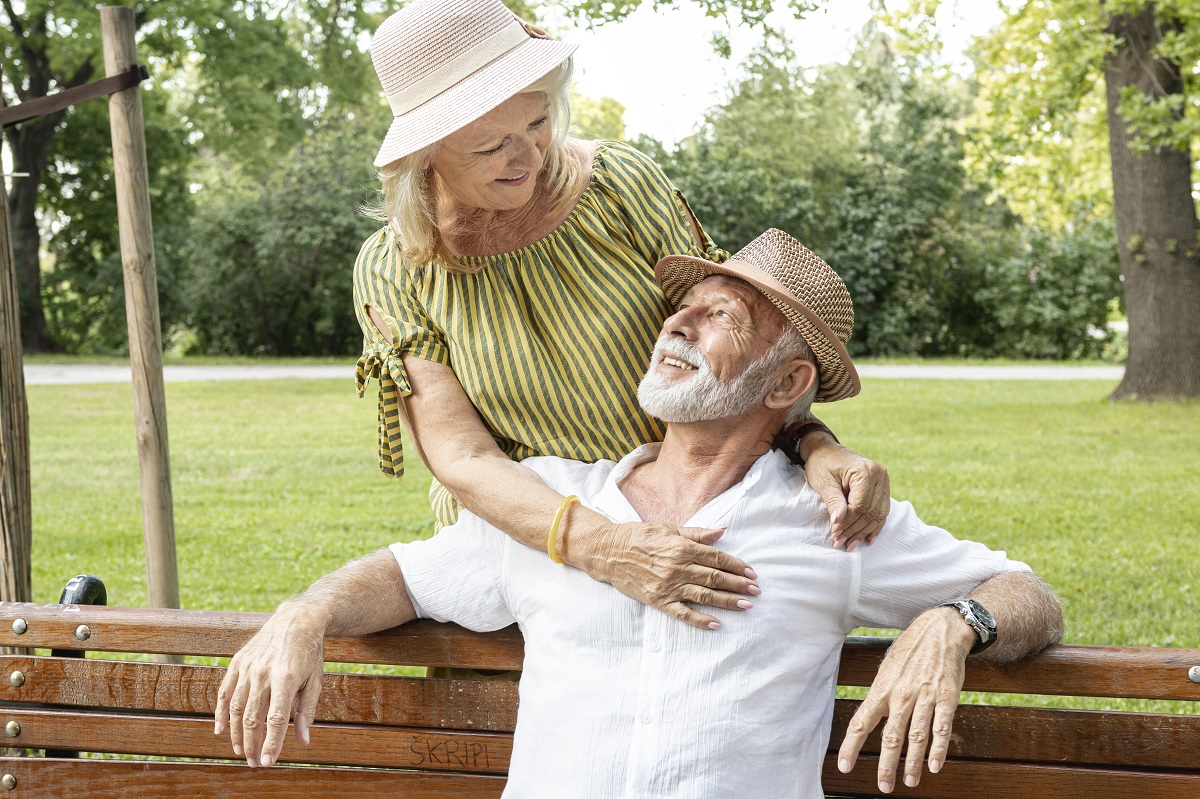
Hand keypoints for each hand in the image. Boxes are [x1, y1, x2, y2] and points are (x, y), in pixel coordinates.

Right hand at [214, 604, 325, 766]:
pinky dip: (220, 713)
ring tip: (241, 751)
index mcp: (285, 679)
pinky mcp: (237, 662)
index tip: (268, 762)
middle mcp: (263, 673)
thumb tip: (303, 741)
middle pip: (252, 719)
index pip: (275, 720)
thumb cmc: (309, 653)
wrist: (297, 619)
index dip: (271, 744)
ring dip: (236, 734)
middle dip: (253, 745)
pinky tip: (219, 730)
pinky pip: (224, 692)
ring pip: (235, 709)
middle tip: (255, 762)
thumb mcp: (315, 681)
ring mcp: (247, 667)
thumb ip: (307, 712)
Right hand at [571, 521, 759, 629]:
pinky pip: (683, 613)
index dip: (736, 565)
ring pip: (704, 596)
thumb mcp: (668, 528)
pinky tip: (716, 624)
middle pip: (715, 578)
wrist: (608, 552)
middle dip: (738, 585)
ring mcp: (668, 586)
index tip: (751, 573)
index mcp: (681, 547)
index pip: (716, 557)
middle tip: (756, 591)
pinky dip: (700, 619)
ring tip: (746, 606)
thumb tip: (722, 530)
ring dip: (727, 602)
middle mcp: (677, 567)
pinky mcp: (658, 600)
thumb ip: (696, 533)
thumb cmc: (638, 536)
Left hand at [803, 442, 889, 549]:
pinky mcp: (882, 487)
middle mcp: (880, 475)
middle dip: (854, 530)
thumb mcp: (824, 483)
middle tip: (840, 542)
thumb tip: (838, 522)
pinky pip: (882, 511)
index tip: (834, 534)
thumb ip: (833, 502)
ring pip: (878, 514)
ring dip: (863, 532)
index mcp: (865, 471)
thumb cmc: (822, 464)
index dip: (848, 522)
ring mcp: (884, 481)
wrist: (826, 450)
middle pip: (870, 511)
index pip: (860, 505)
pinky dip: (874, 526)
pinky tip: (867, 539)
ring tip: (850, 544)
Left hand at [837, 607, 972, 792]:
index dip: (851, 746)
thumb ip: (880, 694)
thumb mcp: (886, 668)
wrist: (939, 631)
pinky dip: (938, 749)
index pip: (861, 723)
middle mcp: (901, 695)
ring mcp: (925, 697)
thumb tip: (869, 715)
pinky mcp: (947, 697)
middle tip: (883, 786)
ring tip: (910, 782)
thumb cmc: (909, 650)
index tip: (844, 767)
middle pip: (890, 736)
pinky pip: (942, 727)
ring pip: (916, 736)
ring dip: (913, 763)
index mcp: (882, 689)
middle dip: (886, 765)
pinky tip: (934, 765)